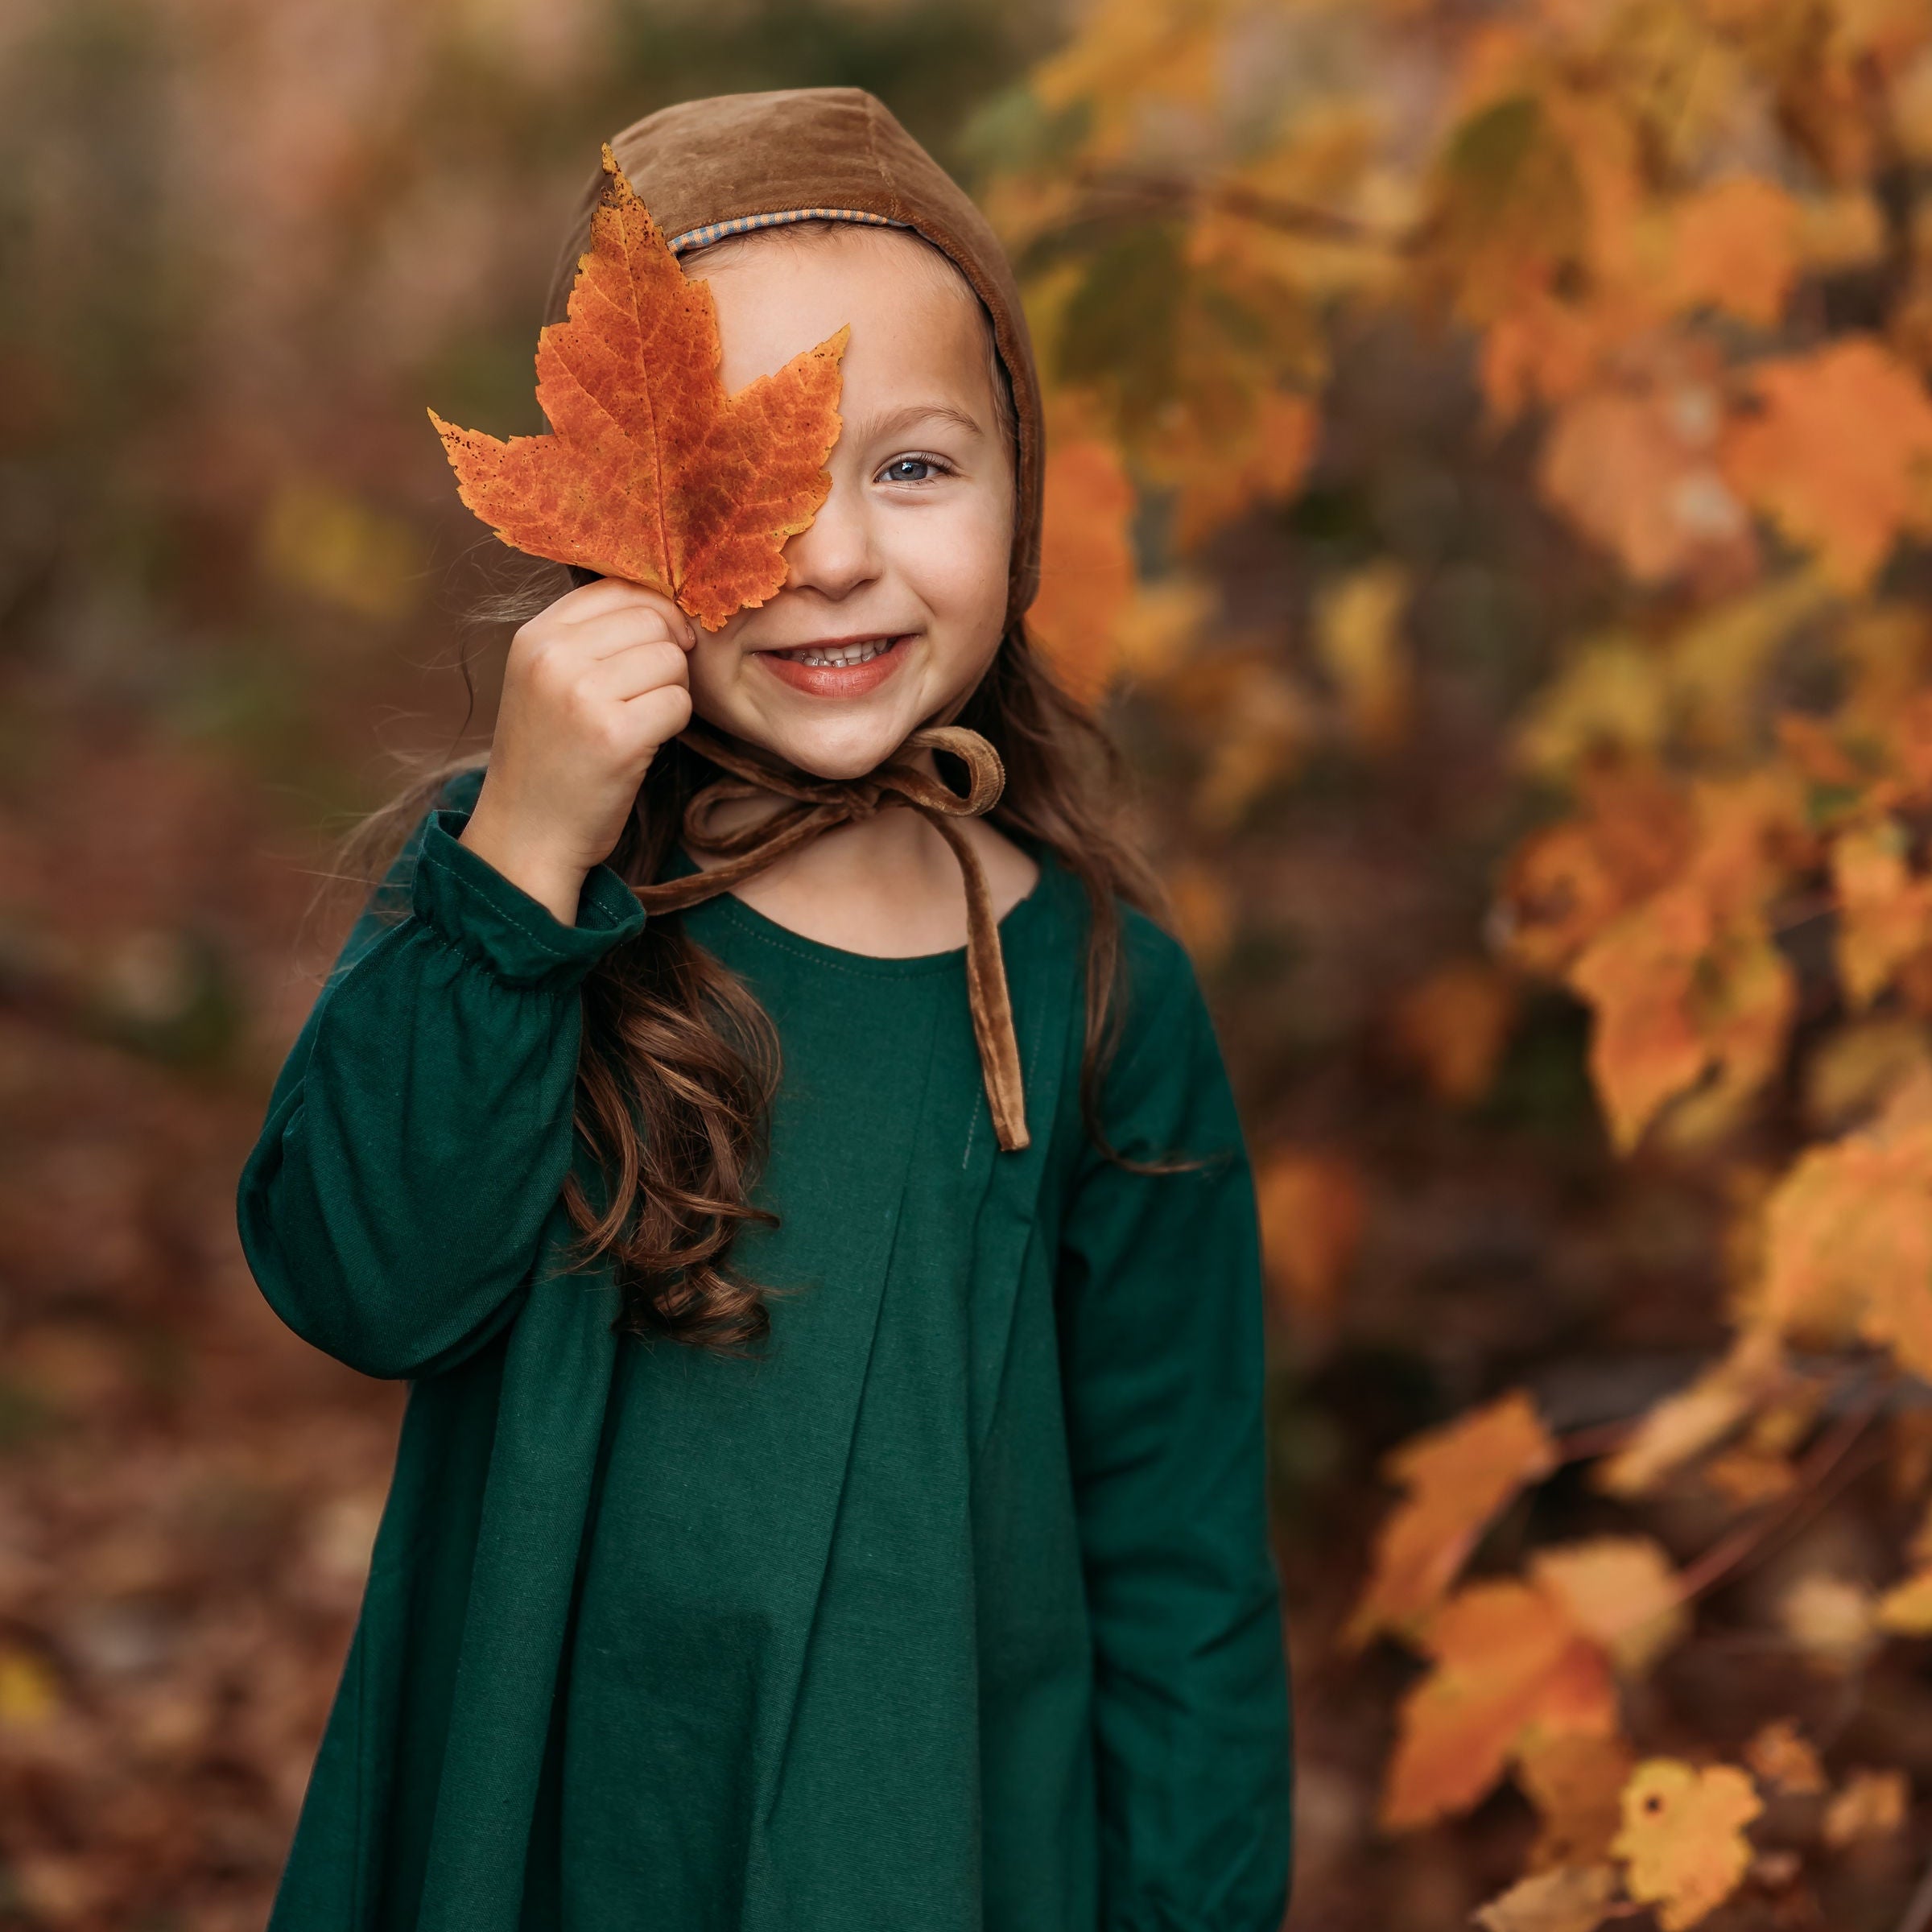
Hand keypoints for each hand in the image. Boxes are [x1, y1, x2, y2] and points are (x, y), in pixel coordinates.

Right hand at [459, 576, 694, 924]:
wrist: (527, 834)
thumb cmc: (549, 757)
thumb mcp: (547, 681)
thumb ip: (591, 636)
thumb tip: (669, 602)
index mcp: (535, 636)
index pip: (619, 586)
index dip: (654, 612)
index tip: (659, 644)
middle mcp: (554, 658)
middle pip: (654, 620)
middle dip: (667, 655)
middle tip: (647, 695)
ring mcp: (583, 695)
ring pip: (672, 660)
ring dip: (672, 692)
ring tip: (639, 721)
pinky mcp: (616, 736)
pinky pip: (679, 703)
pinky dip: (673, 725)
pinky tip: (644, 745)